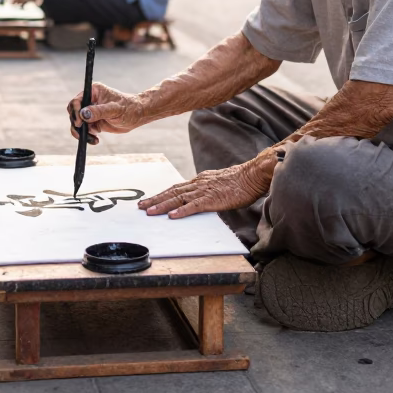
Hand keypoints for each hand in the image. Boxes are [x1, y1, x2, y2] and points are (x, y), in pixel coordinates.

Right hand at [69, 83, 143, 140]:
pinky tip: (96, 140)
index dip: (75, 111)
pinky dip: (87, 136)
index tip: (79, 122)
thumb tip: (83, 114)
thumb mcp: (115, 110)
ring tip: (92, 138)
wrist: (137, 116)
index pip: (77, 101)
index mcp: (93, 91)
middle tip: (82, 133)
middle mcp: (89, 100)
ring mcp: (90, 112)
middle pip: (74, 112)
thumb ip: (99, 112)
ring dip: (81, 132)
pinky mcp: (93, 122)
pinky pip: (84, 130)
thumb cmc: (129, 108)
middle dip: (76, 123)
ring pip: (77, 123)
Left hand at [139, 159, 271, 218]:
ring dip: (162, 205)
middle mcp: (198, 184)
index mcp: (199, 180)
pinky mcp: (212, 199)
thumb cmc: (240, 181)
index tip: (149, 200)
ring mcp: (204, 191)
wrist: (252, 176)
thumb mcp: (219, 183)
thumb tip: (200, 198)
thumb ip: (208, 189)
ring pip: (178, 198)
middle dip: (155, 199)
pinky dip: (181, 211)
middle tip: (141, 206)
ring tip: (149, 212)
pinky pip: (194, 206)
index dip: (162, 194)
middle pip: (172, 192)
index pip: (176, 188)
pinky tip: (171, 216)